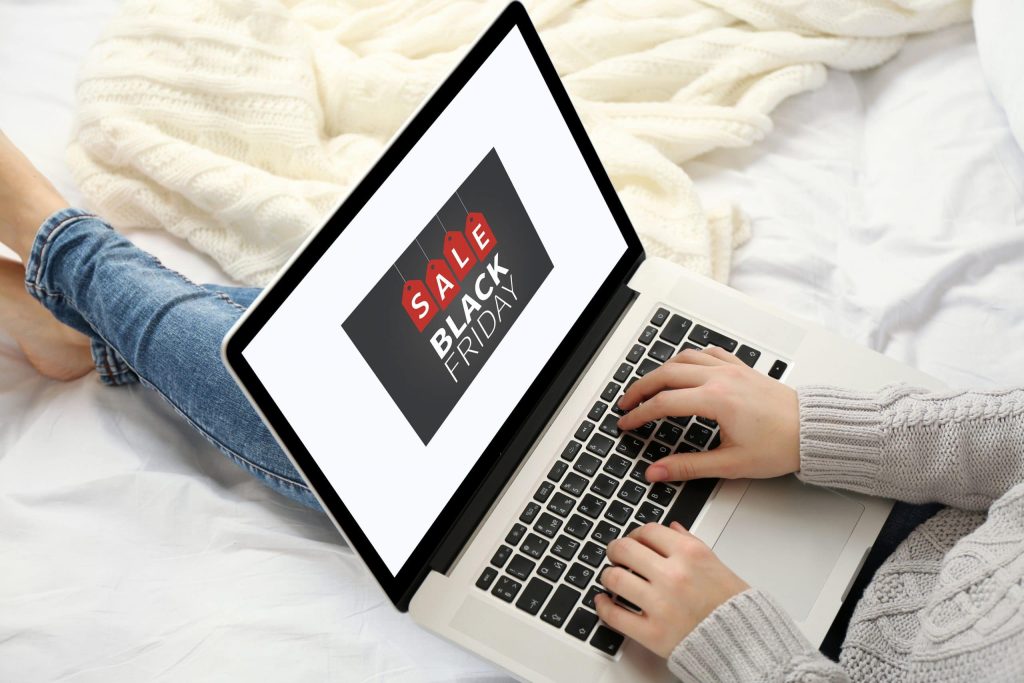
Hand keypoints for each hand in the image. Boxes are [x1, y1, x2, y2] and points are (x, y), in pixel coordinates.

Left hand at [594, 522, 747, 657]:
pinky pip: (614, 615)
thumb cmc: (733, 606)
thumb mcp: (716, 565)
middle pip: (624, 549)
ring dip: (608, 576)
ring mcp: (661, 604)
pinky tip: (605, 602)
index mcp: (690, 554)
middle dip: (616, 550)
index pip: (648, 530)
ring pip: (614, 578)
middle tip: (616, 555)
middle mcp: (673, 575)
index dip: (635, 533)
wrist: (744, 644)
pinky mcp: (652, 633)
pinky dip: (603, 606)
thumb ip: (690, 543)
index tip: (634, 540)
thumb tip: (671, 529)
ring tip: (613, 579)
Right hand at [617, 345, 798, 482]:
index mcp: (716, 400)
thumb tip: (658, 472)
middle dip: (640, 388)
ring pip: (684, 358)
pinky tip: (685, 367)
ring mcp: (731, 369)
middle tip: (626, 403)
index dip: (639, 415)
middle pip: (666, 374)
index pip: (663, 404)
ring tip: (648, 386)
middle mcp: (720, 378)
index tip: (626, 423)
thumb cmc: (782, 445)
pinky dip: (689, 358)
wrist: (815, 431)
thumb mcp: (731, 464)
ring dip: (661, 371)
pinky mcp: (742, 368)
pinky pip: (708, 353)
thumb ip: (688, 467)